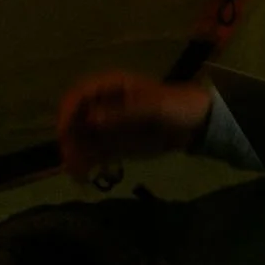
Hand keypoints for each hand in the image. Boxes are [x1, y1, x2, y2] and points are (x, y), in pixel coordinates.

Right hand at [56, 71, 213, 180]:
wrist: (197, 124)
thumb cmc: (178, 106)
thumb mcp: (155, 107)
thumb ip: (125, 113)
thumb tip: (92, 119)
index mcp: (111, 86)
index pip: (78, 95)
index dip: (68, 113)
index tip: (66, 133)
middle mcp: (102, 104)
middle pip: (74, 120)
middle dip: (70, 140)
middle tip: (72, 161)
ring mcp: (106, 125)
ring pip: (80, 140)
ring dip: (75, 156)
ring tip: (79, 176)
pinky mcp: (113, 144)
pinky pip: (92, 153)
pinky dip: (86, 164)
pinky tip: (86, 177)